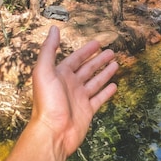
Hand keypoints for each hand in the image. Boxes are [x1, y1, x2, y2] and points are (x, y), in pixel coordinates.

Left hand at [30, 26, 118, 157]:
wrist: (53, 132)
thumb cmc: (47, 103)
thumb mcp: (44, 72)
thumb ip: (48, 50)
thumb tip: (53, 29)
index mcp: (60, 75)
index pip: (75, 59)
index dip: (86, 51)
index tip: (97, 43)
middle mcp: (70, 85)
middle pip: (87, 69)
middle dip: (99, 60)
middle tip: (112, 51)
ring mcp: (79, 98)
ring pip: (95, 82)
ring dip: (105, 73)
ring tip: (116, 64)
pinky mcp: (87, 111)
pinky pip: (99, 98)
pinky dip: (107, 92)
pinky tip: (114, 86)